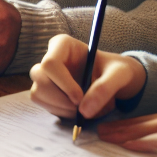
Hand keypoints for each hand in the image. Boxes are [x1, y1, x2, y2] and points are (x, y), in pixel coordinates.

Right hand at [29, 33, 146, 121]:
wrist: (115, 80)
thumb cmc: (116, 71)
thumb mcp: (120, 75)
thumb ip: (105, 88)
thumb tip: (84, 111)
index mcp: (63, 45)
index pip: (50, 63)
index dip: (63, 83)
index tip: (80, 98)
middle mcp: (50, 58)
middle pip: (39, 78)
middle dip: (60, 98)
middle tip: (82, 108)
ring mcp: (46, 76)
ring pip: (37, 93)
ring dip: (59, 107)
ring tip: (83, 110)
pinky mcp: (47, 92)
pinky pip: (44, 104)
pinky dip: (60, 112)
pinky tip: (76, 111)